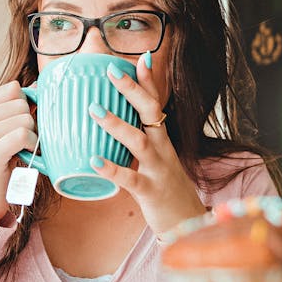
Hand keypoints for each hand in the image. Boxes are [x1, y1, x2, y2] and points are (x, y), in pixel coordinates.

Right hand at [0, 81, 36, 223]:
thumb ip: (12, 109)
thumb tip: (36, 85)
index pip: (12, 89)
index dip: (25, 105)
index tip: (20, 125)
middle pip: (21, 103)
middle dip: (29, 122)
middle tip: (21, 142)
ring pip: (25, 119)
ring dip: (32, 136)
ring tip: (21, 150)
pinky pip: (24, 135)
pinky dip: (32, 145)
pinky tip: (25, 154)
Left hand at [88, 53, 205, 235]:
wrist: (188, 224)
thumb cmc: (166, 190)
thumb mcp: (157, 161)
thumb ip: (139, 144)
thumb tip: (113, 128)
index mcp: (163, 140)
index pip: (157, 104)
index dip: (149, 81)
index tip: (140, 56)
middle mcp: (163, 149)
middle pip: (151, 113)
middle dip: (133, 90)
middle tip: (111, 71)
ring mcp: (158, 169)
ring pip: (140, 141)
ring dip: (116, 124)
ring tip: (93, 110)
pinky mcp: (150, 191)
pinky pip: (130, 178)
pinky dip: (112, 169)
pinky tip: (93, 161)